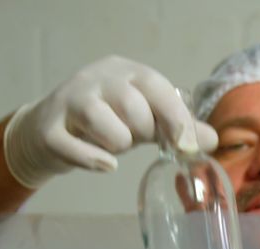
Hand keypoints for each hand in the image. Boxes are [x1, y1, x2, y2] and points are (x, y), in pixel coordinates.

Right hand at [3, 56, 217, 187]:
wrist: (47, 129)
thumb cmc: (105, 122)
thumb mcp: (143, 119)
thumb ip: (176, 128)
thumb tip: (212, 140)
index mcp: (124, 71)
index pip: (157, 87)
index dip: (175, 118)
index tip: (187, 145)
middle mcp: (95, 79)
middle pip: (134, 109)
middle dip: (140, 133)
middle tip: (132, 137)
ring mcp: (69, 101)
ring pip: (107, 128)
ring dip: (117, 146)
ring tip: (110, 143)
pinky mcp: (48, 129)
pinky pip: (75, 150)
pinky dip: (94, 161)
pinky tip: (104, 164)